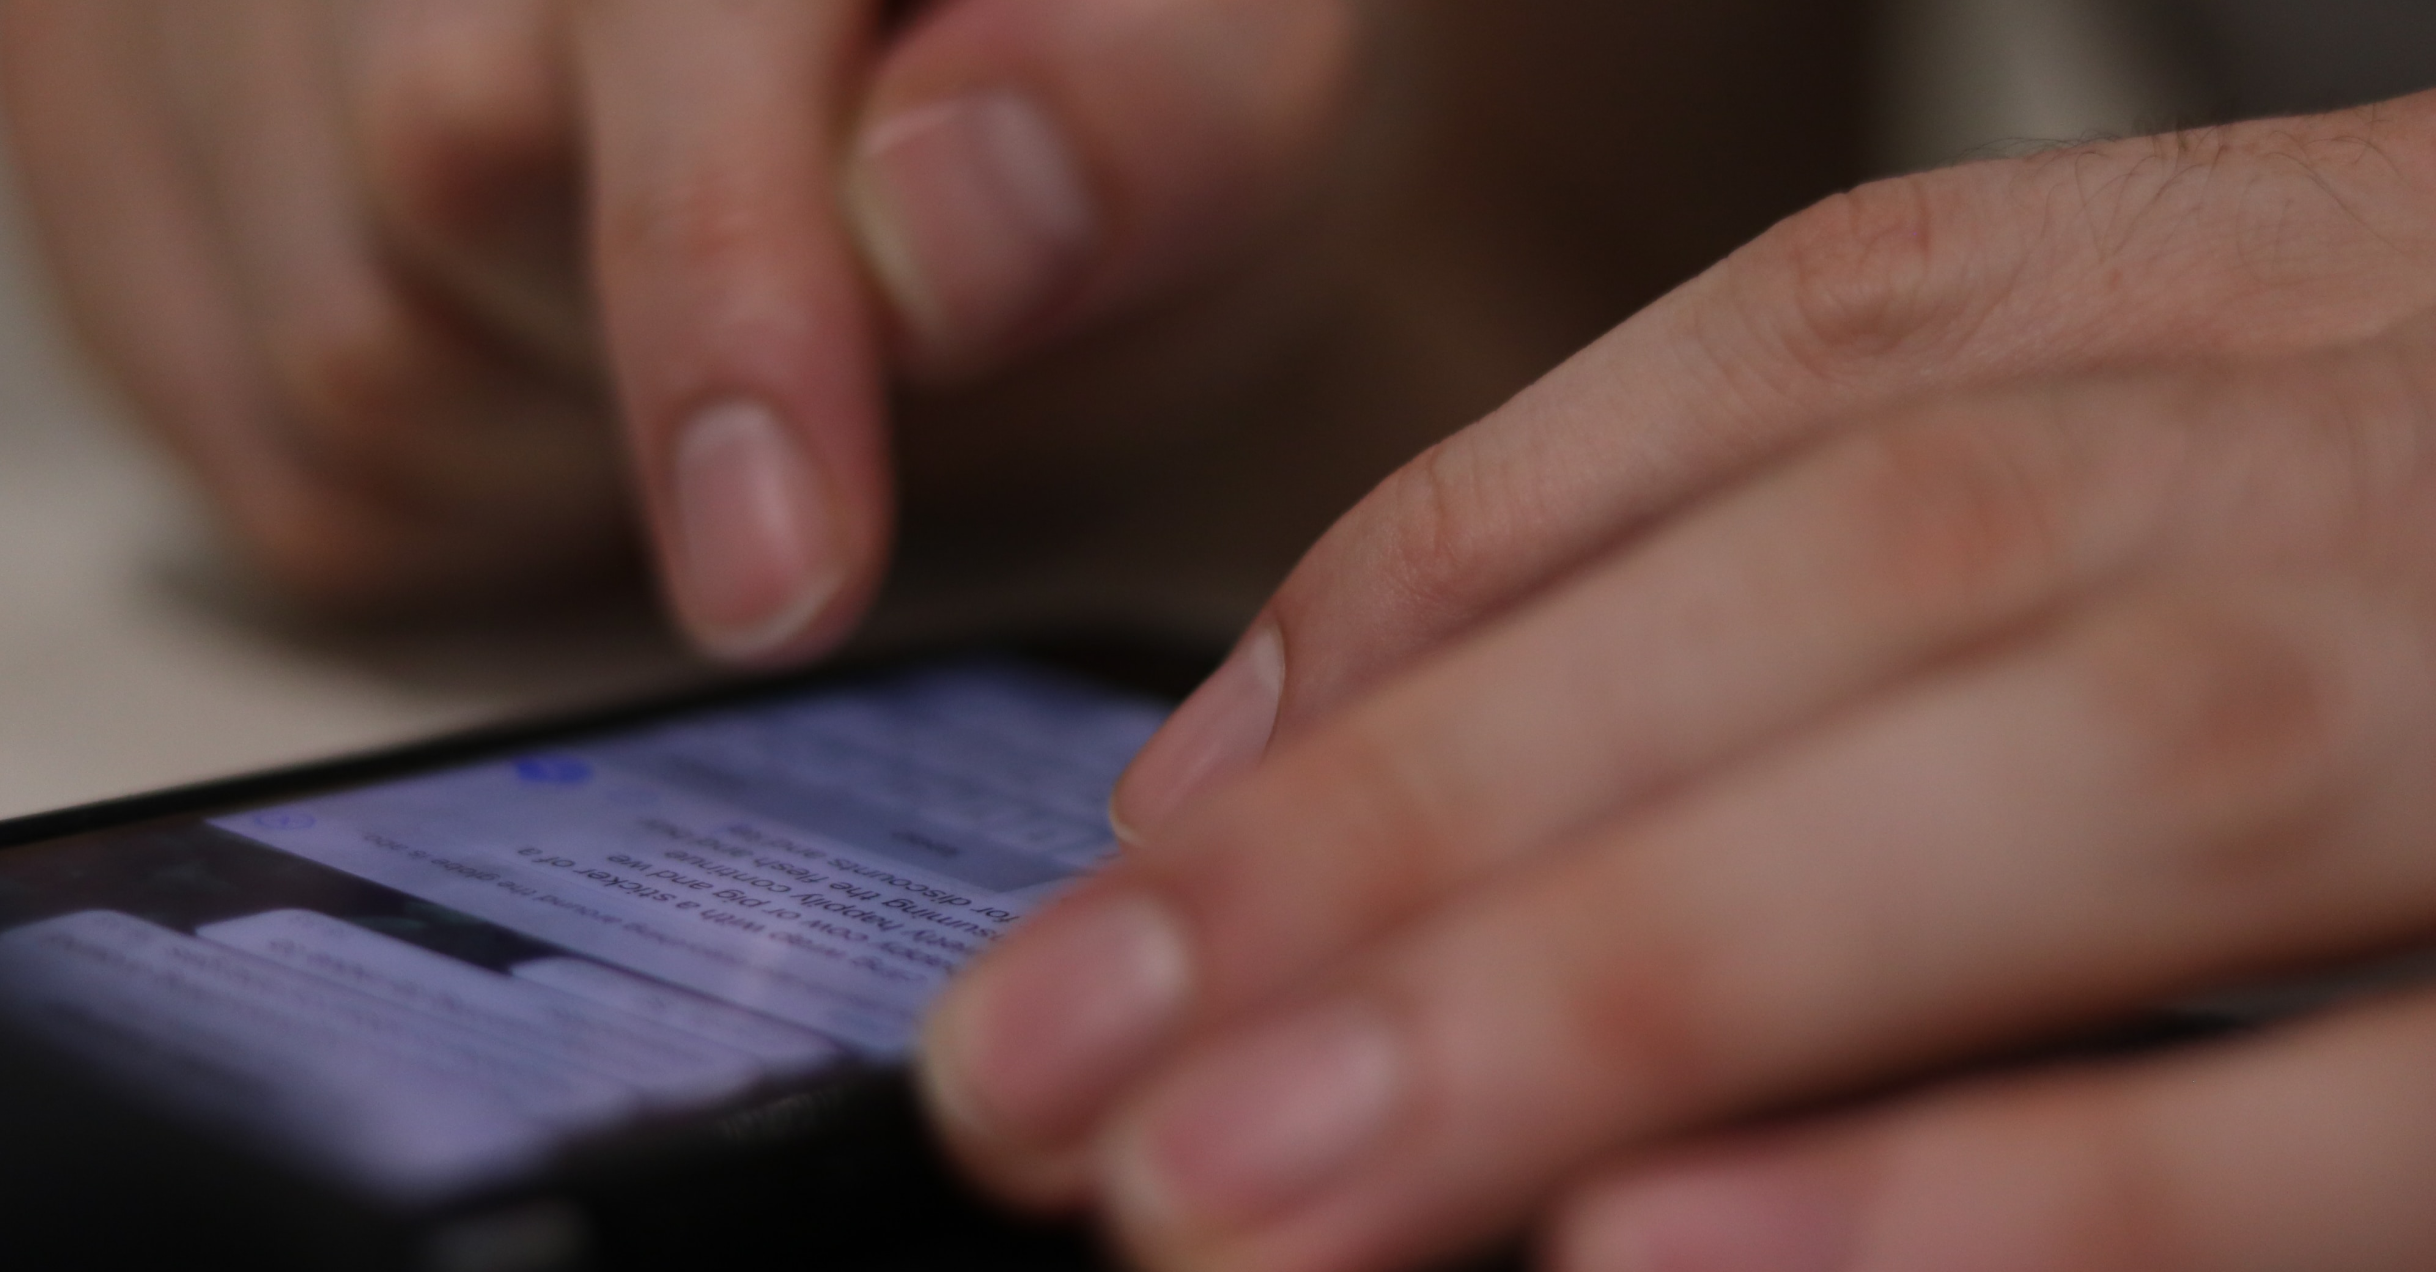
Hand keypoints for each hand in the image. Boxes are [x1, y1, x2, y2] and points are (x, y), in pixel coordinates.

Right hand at [0, 0, 1359, 655]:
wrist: (946, 32)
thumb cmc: (1093, 34)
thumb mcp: (1225, 45)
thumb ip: (1141, 104)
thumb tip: (933, 230)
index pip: (638, 38)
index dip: (718, 304)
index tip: (784, 572)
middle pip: (436, 198)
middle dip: (678, 351)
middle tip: (837, 322)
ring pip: (335, 351)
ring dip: (573, 423)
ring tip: (702, 306)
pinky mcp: (117, 109)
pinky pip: (252, 429)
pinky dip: (446, 462)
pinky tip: (557, 335)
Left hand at [921, 94, 2435, 1271]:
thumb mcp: (2266, 429)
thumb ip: (1870, 512)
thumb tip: (1346, 709)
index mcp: (2290, 271)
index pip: (1811, 352)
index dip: (1446, 576)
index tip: (1151, 821)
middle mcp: (2386, 421)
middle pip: (1852, 565)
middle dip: (1421, 822)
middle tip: (1057, 1062)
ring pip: (2068, 771)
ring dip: (1613, 981)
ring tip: (1241, 1191)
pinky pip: (2396, 1099)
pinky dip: (2038, 1187)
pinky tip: (1669, 1259)